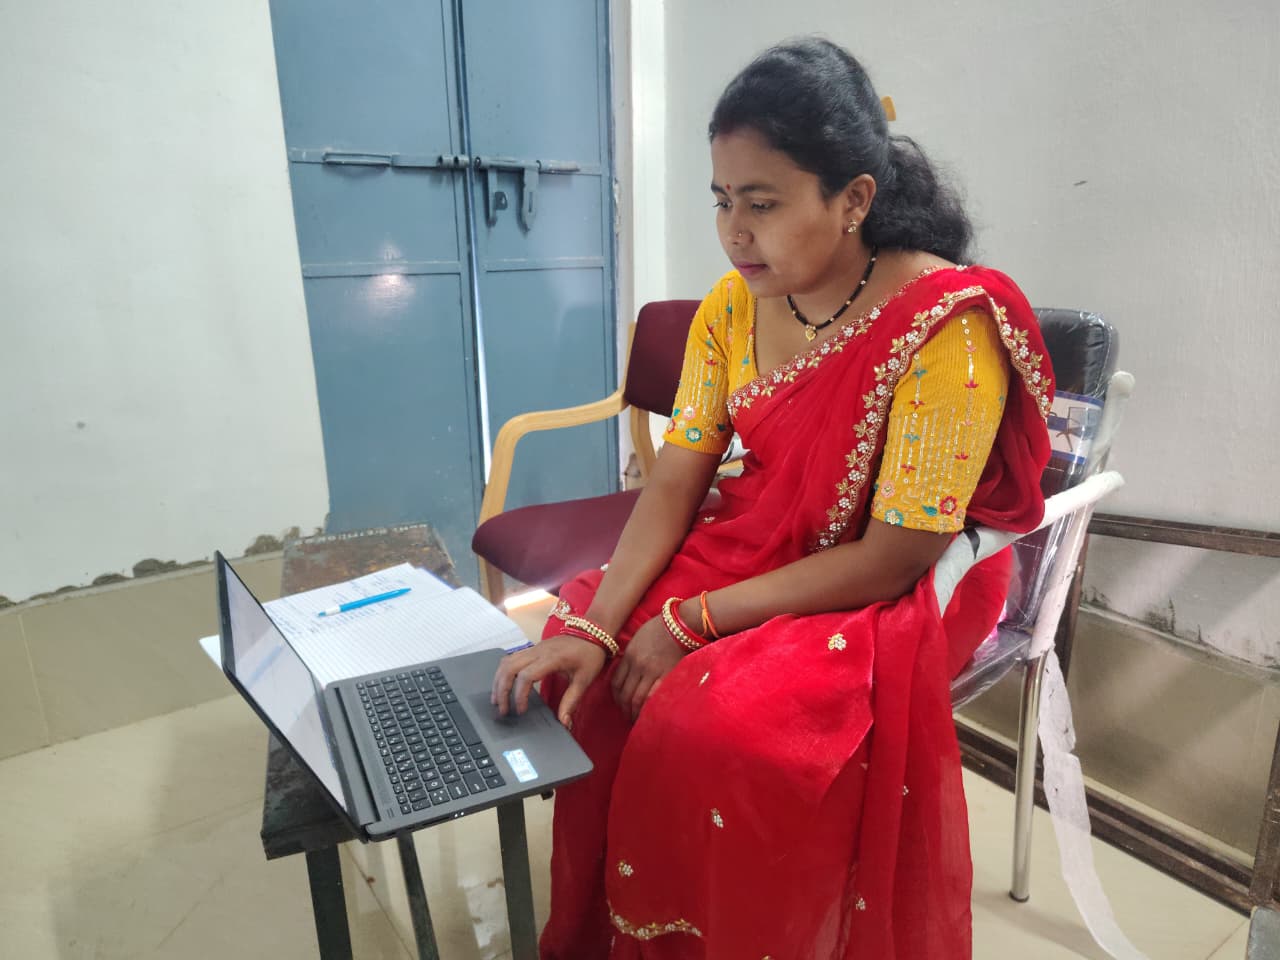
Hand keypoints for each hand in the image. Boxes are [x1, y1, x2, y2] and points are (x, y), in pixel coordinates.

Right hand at [491, 634, 607, 727]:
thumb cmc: (590, 655)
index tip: (521, 710)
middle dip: (501, 690)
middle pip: (509, 668)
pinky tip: (503, 685)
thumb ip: (571, 702)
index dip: (519, 695)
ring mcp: (533, 648)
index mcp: (551, 658)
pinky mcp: (532, 648)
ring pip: (506, 662)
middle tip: (502, 709)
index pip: (526, 676)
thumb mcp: (584, 680)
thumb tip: (564, 723)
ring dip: (499, 681)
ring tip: (497, 700)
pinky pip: (511, 658)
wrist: (593, 632)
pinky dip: (503, 672)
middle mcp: (538, 651)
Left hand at [611, 616, 686, 721]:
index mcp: (629, 655)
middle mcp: (637, 664)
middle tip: (628, 717)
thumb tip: (629, 673)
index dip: (616, 698)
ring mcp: (651, 670)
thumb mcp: (640, 638)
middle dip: (624, 709)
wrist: (682, 622)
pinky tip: (649, 715)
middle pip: (625, 694)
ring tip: (638, 720)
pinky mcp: (667, 675)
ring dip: (635, 713)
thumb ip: (632, 656)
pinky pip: (652, 697)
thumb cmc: (662, 627)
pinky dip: (647, 709)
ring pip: (636, 699)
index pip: (616, 683)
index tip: (620, 704)